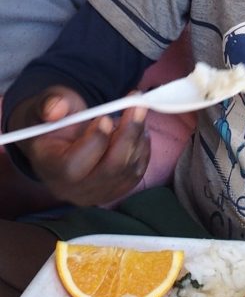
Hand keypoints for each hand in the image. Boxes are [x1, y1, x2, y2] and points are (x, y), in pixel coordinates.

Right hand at [7, 87, 148, 204]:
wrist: (63, 140)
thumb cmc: (56, 121)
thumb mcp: (49, 105)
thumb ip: (52, 102)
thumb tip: (56, 109)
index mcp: (50, 168)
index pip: (74, 165)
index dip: (95, 140)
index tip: (105, 117)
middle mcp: (72, 188)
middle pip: (110, 169)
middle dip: (129, 133)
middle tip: (137, 106)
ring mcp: (96, 194)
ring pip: (128, 168)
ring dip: (137, 136)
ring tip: (133, 113)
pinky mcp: (116, 191)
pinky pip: (137, 171)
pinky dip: (142, 147)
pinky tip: (137, 129)